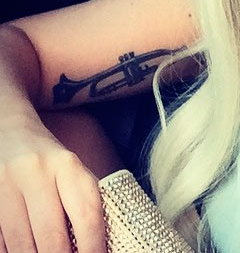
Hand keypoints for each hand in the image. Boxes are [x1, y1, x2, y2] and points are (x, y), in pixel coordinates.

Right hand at [0, 117, 106, 252]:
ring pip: (22, 244)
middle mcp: (36, 173)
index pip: (86, 215)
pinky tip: (26, 251)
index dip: (92, 247)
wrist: (8, 131)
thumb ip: (83, 203)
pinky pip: (1, 240)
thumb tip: (96, 245)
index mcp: (67, 166)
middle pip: (52, 236)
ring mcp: (6, 186)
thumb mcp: (73, 171)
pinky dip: (13, 252)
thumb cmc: (49, 160)